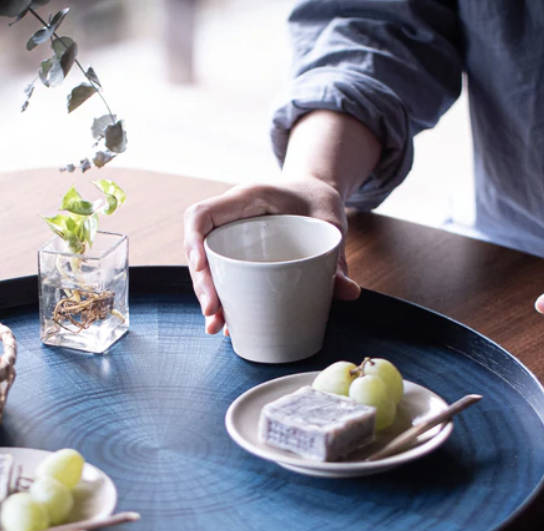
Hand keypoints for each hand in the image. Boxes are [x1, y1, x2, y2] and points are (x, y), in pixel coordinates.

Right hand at [182, 176, 360, 333]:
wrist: (316, 191)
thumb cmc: (319, 199)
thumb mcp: (331, 222)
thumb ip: (337, 256)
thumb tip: (350, 293)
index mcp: (247, 198)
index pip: (202, 215)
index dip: (193, 241)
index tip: (200, 269)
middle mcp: (231, 217)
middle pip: (200, 247)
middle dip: (202, 282)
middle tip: (214, 313)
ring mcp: (232, 235)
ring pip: (207, 264)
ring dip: (207, 295)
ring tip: (216, 325)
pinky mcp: (238, 252)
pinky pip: (221, 272)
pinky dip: (222, 297)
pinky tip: (226, 324)